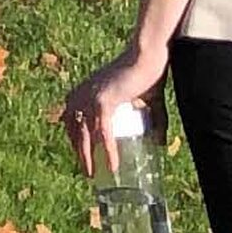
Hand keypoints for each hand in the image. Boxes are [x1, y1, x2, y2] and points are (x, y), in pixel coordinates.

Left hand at [60, 38, 170, 170]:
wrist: (151, 56)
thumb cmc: (148, 75)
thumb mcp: (146, 102)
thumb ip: (153, 122)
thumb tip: (160, 144)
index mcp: (85, 92)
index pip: (71, 122)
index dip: (75, 142)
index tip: (83, 159)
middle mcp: (82, 94)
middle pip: (74, 131)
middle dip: (79, 154)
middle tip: (88, 174)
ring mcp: (91, 97)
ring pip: (85, 135)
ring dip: (88, 157)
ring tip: (93, 175)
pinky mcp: (104, 101)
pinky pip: (103, 132)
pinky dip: (108, 150)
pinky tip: (112, 166)